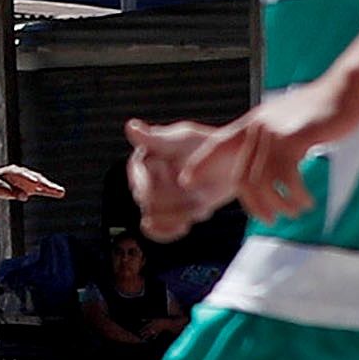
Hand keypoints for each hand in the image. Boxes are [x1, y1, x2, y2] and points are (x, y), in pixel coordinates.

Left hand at [0, 164, 64, 201]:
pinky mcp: (31, 186)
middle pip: (36, 177)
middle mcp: (23, 173)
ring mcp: (28, 179)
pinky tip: (60, 193)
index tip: (36, 182)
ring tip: (61, 192)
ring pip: (42, 182)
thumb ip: (11, 192)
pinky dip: (50, 191)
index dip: (29, 178)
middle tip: (54, 187)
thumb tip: (25, 197)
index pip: (22, 174)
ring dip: (51, 187)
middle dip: (45, 183)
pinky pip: (42, 189)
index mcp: (13, 171)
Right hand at [122, 117, 232, 238]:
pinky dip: (171, 231)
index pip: (141, 184)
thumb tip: (131, 127)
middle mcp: (144, 182)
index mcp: (142, 163)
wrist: (228, 166)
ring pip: (156, 220)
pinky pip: (160, 233)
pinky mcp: (167, 217)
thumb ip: (155, 138)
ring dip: (181, 214)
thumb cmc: (205, 147)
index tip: (181, 181)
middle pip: (150, 204)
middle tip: (198, 192)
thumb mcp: (182, 139)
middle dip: (177, 201)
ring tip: (199, 202)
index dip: (162, 188)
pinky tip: (186, 224)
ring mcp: (155, 202)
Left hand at [128, 79, 344, 237]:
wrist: (344, 91)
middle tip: (269, 219)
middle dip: (254, 206)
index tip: (186, 180)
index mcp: (252, 124)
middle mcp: (258, 128)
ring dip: (279, 205)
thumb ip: (269, 141)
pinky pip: (287, 180)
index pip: (217, 144)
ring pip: (262, 183)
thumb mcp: (284, 122)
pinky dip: (296, 197)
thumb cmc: (318, 111)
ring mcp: (274, 133)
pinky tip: (306, 201)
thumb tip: (264, 169)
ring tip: (294, 211)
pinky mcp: (294, 138)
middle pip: (242, 178)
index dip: (201, 163)